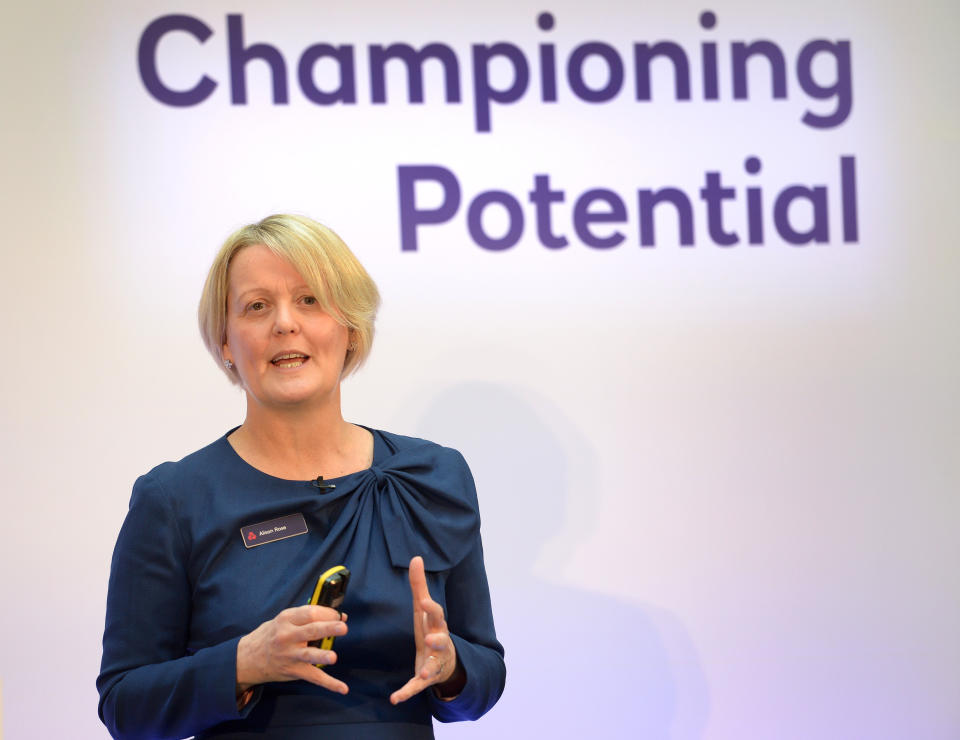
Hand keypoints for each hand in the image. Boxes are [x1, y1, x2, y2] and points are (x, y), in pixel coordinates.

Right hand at [236, 604, 348, 695]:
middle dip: (327, 629)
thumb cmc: (272, 635)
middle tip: (342, 627)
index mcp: (286, 619)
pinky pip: (313, 677)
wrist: (248, 658)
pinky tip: (342, 688)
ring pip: (308, 655)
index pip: (309, 613)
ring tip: (333, 657)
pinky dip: (329, 683)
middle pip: (310, 631)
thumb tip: (336, 616)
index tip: (340, 616)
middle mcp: (287, 637)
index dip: (327, 613)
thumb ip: (306, 617)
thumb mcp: (284, 620)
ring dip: (322, 656)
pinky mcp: (294, 671)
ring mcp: (290, 655)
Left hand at [390, 556, 463, 704]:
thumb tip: (416, 557)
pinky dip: (406, 692)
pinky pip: (416, 687)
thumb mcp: (425, 609)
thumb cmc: (433, 629)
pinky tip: (395, 699)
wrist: (448, 663)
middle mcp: (439, 643)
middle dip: (437, 639)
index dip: (431, 608)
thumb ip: (419, 585)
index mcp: (437, 625)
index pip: (436, 614)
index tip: (426, 601)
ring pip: (433, 666)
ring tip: (423, 673)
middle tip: (430, 638)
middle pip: (440, 639)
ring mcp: (434, 662)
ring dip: (428, 669)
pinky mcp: (425, 679)